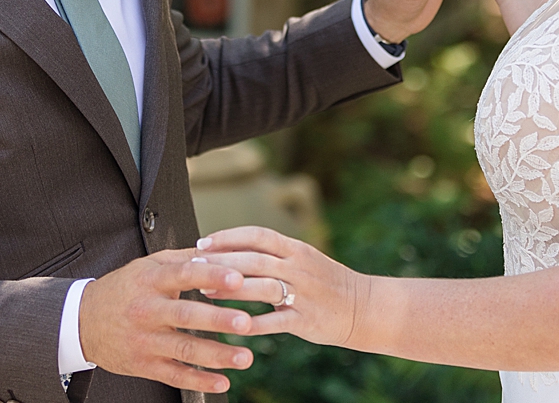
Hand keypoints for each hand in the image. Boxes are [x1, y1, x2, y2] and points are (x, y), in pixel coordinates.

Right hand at [78, 249, 255, 393]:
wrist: (83, 320)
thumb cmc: (126, 288)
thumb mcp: (149, 265)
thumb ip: (185, 259)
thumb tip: (224, 249)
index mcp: (150, 280)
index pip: (184, 275)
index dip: (211, 276)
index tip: (238, 278)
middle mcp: (146, 310)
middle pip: (185, 315)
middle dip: (218, 320)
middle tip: (247, 322)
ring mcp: (144, 340)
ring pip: (183, 350)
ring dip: (217, 356)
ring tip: (245, 358)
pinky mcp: (143, 365)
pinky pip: (175, 376)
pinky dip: (200, 381)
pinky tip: (223, 381)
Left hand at [196, 227, 369, 347]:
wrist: (364, 307)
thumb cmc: (325, 282)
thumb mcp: (302, 259)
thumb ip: (272, 254)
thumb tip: (230, 249)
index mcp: (296, 248)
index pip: (257, 234)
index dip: (227, 237)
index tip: (202, 243)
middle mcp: (299, 267)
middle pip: (253, 259)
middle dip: (221, 262)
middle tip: (194, 267)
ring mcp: (303, 293)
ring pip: (261, 287)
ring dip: (230, 289)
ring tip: (205, 293)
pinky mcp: (306, 319)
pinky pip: (274, 321)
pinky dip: (251, 323)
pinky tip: (231, 325)